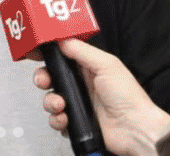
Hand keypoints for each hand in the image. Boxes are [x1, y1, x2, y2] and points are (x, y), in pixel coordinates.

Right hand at [33, 39, 169, 155]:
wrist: (135, 129)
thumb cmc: (128, 97)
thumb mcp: (106, 65)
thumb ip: (82, 51)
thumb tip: (61, 40)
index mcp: (88, 67)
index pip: (62, 55)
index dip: (47, 53)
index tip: (34, 51)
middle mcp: (81, 84)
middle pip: (51, 76)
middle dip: (42, 77)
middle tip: (44, 80)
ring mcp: (77, 103)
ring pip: (50, 98)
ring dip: (50, 101)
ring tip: (60, 104)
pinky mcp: (76, 121)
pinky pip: (56, 119)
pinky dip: (57, 119)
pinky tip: (65, 118)